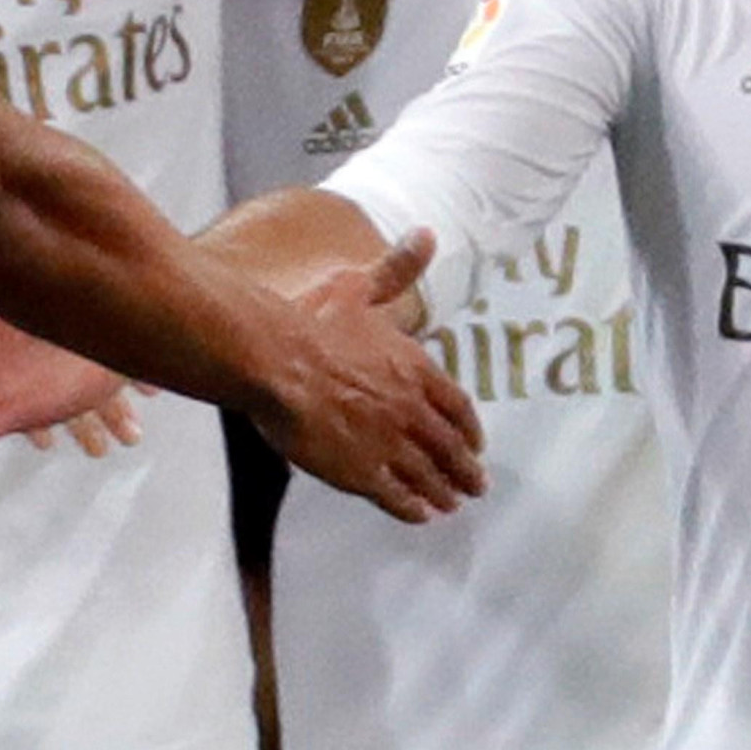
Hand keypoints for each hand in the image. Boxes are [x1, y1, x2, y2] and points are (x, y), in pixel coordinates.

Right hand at [253, 234, 486, 523]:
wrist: (273, 360)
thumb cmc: (309, 322)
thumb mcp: (359, 286)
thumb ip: (396, 268)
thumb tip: (427, 234)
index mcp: (414, 368)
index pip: (456, 405)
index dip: (469, 428)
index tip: (477, 443)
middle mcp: (410, 408)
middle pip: (449, 447)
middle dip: (466, 468)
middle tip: (477, 485)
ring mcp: (388, 442)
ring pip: (428, 475)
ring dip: (444, 491)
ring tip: (453, 504)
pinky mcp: (360, 471)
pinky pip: (396, 496)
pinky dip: (412, 508)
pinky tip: (420, 515)